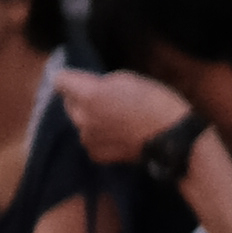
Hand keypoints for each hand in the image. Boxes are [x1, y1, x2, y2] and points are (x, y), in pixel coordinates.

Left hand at [60, 63, 197, 171]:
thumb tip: (90, 86)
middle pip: (68, 102)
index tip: (78, 78)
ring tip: (116, 118)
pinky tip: (118, 134)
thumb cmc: (155, 102)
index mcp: (88, 96)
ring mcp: (87, 139)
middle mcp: (81, 118)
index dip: (70, 77)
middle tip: (105, 98)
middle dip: (80, 98)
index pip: (60, 80)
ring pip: (80, 122)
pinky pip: (90, 139)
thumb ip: (102, 82)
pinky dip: (99, 136)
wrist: (171, 139)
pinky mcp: (96, 155)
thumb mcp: (129, 79)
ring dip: (90, 118)